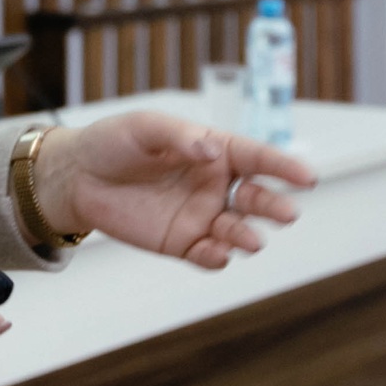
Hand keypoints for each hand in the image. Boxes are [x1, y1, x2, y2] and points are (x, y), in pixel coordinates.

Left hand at [36, 112, 315, 268]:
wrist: (77, 176)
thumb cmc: (114, 142)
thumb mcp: (145, 127)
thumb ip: (180, 137)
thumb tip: (213, 152)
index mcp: (215, 150)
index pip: (257, 157)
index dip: (284, 167)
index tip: (308, 177)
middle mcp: (216, 185)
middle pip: (257, 198)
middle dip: (274, 206)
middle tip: (287, 213)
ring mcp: (202, 216)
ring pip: (238, 231)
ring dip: (248, 236)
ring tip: (249, 239)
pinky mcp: (183, 243)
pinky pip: (209, 255)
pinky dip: (217, 258)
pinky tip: (215, 253)